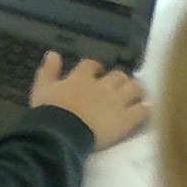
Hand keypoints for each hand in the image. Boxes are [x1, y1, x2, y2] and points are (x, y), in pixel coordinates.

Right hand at [30, 53, 147, 148]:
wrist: (62, 133)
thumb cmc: (49, 112)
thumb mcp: (42, 89)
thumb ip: (48, 71)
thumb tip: (52, 53)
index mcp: (82, 78)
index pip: (92, 65)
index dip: (96, 68)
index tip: (96, 72)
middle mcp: (103, 86)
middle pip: (118, 75)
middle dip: (119, 79)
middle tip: (118, 86)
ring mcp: (116, 102)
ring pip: (134, 88)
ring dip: (135, 90)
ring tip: (136, 95)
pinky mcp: (126, 119)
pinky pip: (141, 110)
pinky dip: (144, 109)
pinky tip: (145, 109)